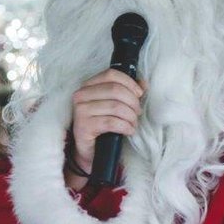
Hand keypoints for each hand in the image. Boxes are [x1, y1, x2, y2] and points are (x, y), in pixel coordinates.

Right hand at [69, 69, 145, 184]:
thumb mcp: (115, 105)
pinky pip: (111, 122)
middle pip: (115, 90)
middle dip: (132, 102)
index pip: (111, 75)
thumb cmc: (104, 124)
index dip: (129, 83)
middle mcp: (81, 95)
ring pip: (115, 106)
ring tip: (133, 123)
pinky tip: (129, 130)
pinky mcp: (83, 126)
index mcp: (88, 85)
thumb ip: (128, 91)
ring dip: (130, 116)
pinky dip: (125, 126)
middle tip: (138, 112)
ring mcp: (80, 111)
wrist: (90, 149)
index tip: (139, 94)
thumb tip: (143, 83)